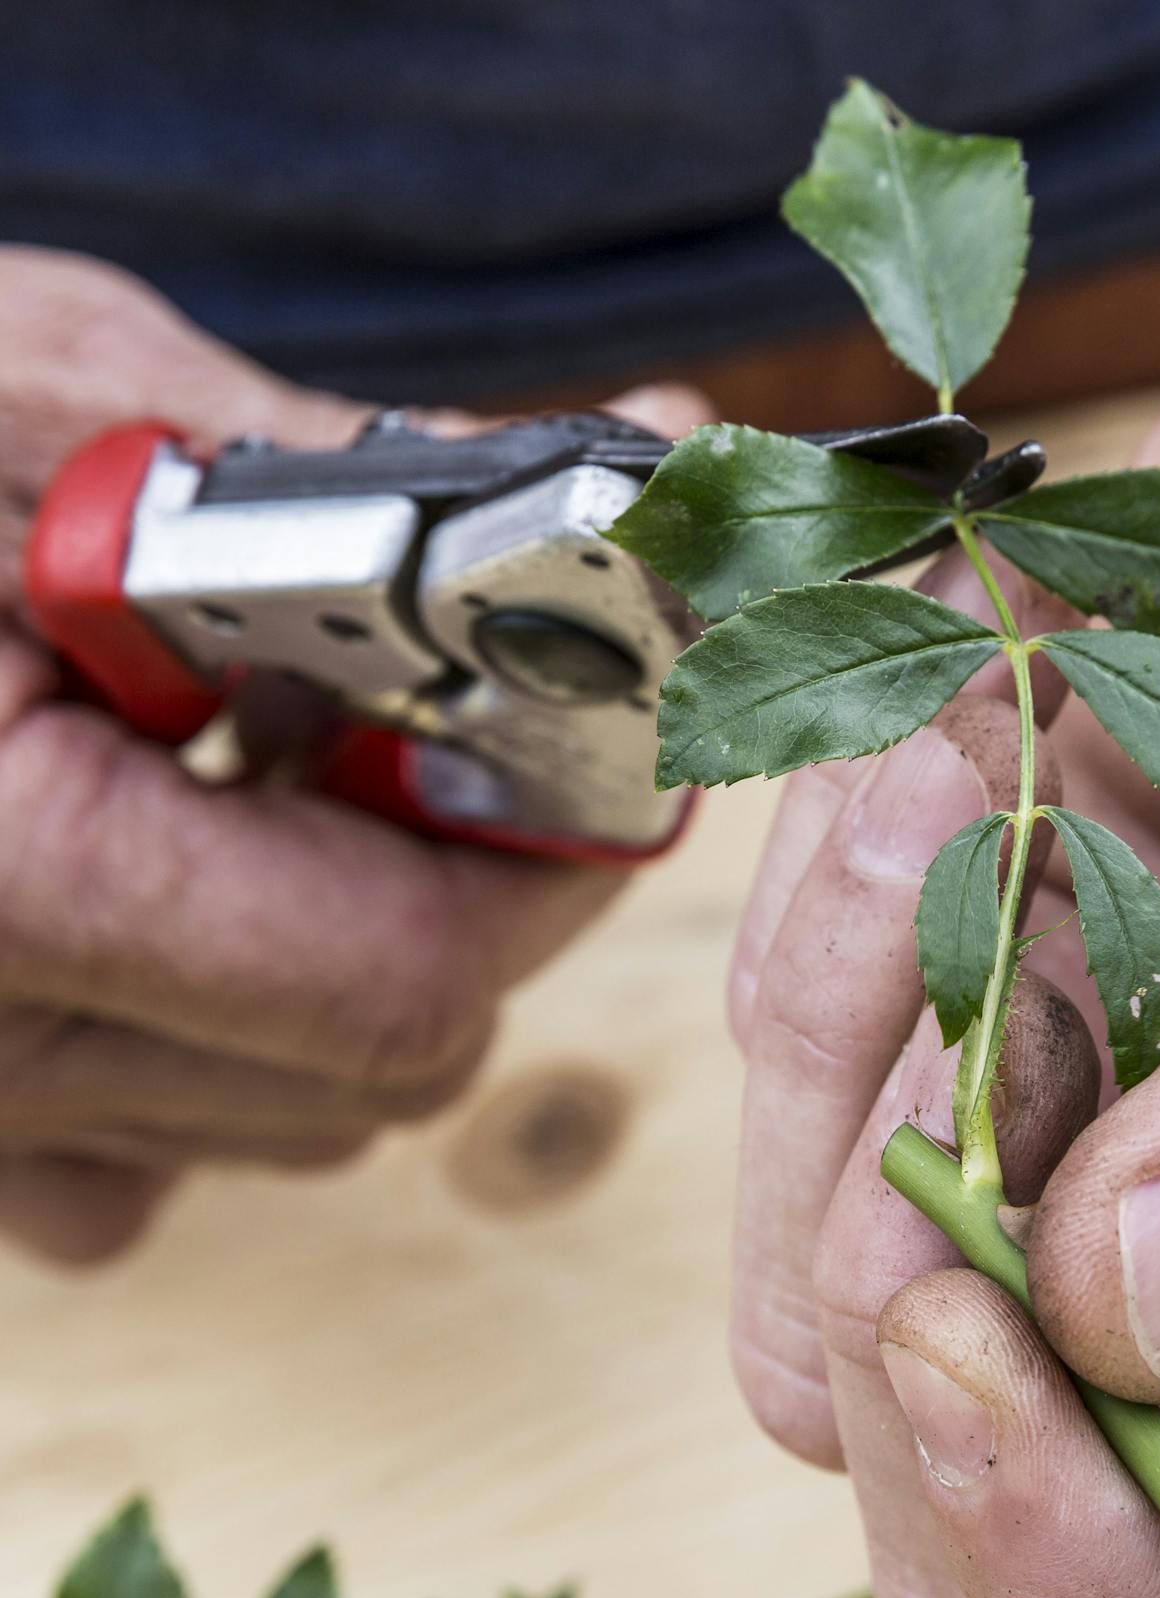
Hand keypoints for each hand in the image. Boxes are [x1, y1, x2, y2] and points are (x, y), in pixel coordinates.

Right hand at [0, 248, 707, 1263]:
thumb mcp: (38, 391)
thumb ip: (334, 475)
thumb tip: (614, 495)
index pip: (412, 974)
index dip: (548, 853)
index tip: (602, 741)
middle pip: (379, 1062)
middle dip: (469, 888)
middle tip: (450, 727)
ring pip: (295, 1112)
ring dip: (353, 951)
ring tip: (272, 769)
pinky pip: (150, 1156)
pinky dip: (214, 1037)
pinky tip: (161, 883)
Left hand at [721, 3, 1159, 1597]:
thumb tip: (1143, 1310)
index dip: (1121, 1596)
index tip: (994, 1337)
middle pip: (999, 1587)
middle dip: (930, 1347)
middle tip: (974, 1027)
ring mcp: (1121, 1204)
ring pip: (836, 1347)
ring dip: (867, 1073)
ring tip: (1006, 790)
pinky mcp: (994, 1052)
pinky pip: (793, 1103)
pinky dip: (831, 932)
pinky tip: (964, 750)